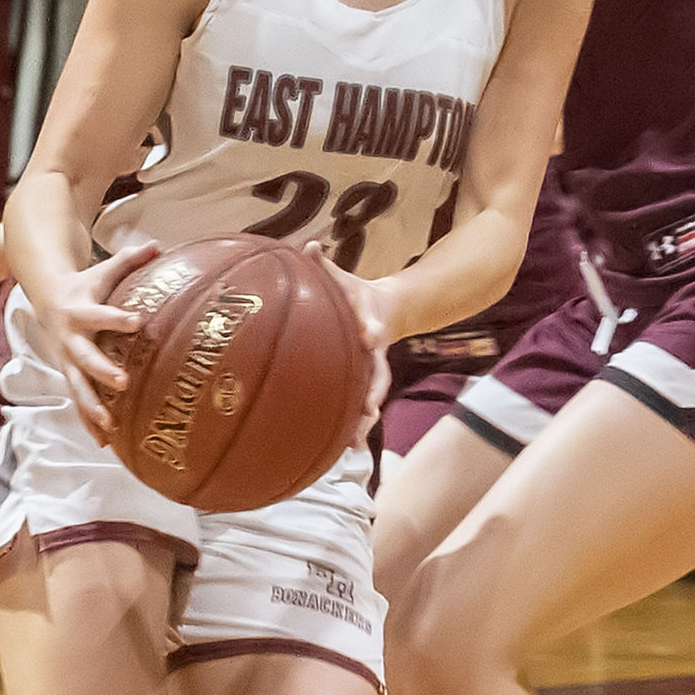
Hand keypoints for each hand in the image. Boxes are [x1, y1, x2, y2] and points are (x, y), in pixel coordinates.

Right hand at [40, 242, 160, 440]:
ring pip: (77, 387)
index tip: (138, 321)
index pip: (100, 315)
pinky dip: (88, 421)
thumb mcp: (103, 270)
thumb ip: (130, 259)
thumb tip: (158, 246)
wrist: (46, 298)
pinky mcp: (69, 374)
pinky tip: (103, 442)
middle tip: (123, 382)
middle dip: (102, 371)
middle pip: (85, 358)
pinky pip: (78, 401)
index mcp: (80, 311)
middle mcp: (70, 339)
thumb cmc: (85, 285)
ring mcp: (67, 360)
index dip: (117, 318)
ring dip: (92, 407)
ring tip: (110, 426)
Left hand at [314, 251, 392, 445]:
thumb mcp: (344, 277)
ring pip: (373, 397)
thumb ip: (325, 265)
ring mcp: (374, 369)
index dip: (372, 329)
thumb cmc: (355, 293)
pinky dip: (355, 426)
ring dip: (366, 418)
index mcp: (370, 320)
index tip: (370, 336)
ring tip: (355, 440)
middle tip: (370, 407)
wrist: (388, 309)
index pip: (373, 323)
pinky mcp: (367, 383)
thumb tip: (307, 246)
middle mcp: (376, 350)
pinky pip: (362, 406)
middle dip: (375, 390)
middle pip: (380, 372)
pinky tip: (344, 448)